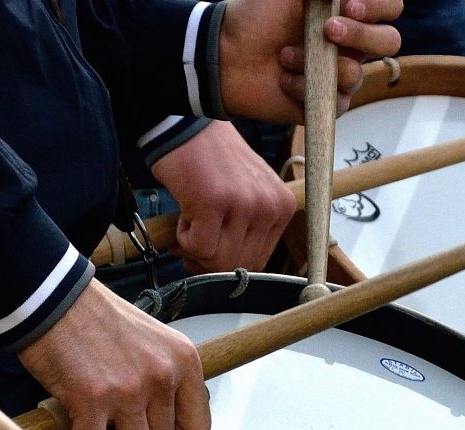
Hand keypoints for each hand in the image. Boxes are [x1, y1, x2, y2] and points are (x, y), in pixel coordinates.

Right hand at [16, 280, 209, 429]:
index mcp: (183, 360)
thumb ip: (168, 379)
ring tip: (97, 421)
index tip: (148, 419)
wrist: (54, 298)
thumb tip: (166, 421)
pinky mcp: (92, 400)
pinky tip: (75, 421)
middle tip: (113, 417)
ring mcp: (129, 390)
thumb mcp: (154, 341)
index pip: (197, 427)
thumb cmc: (96, 319)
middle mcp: (163, 376)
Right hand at [150, 120, 295, 273]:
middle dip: (208, 261)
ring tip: (189, 219)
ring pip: (217, 261)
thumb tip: (230, 270)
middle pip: (238, 266)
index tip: (207, 252)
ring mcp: (244, 204)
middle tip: (189, 241)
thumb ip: (248, 227)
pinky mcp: (214, 202)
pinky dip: (182, 239)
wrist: (187, 125)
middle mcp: (269, 206)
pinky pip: (198, 247)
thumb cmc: (211, 160)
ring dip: (194, 248)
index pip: (258, 261)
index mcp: (282, 206)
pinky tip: (183, 213)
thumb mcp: (247, 192)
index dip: (227, 263)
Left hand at [220, 0, 404, 123]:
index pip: (389, 7)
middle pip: (389, 41)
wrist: (225, 54)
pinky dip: (304, 86)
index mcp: (348, 11)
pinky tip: (283, 79)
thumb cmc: (256, 16)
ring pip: (358, 73)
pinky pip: (337, 100)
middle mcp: (351, 43)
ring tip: (285, 55)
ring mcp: (341, 73)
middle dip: (360, 35)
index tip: (348, 4)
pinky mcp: (327, 102)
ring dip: (317, 62)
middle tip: (327, 30)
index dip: (378, 6)